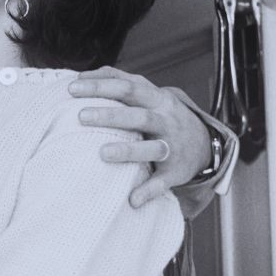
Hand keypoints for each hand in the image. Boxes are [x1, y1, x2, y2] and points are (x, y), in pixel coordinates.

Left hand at [69, 66, 210, 207]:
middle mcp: (165, 120)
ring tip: (102, 153)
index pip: (127, 87)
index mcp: (156, 99)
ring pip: (152, 147)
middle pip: (139, 115)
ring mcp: (172, 146)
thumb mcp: (148, 92)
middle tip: (81, 116)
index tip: (72, 88)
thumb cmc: (162, 114)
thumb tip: (82, 75)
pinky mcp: (176, 171)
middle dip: (110, 115)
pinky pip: (163, 182)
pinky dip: (148, 191)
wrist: (204, 143)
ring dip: (128, 150)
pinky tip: (132, 200)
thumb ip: (119, 80)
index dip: (100, 86)